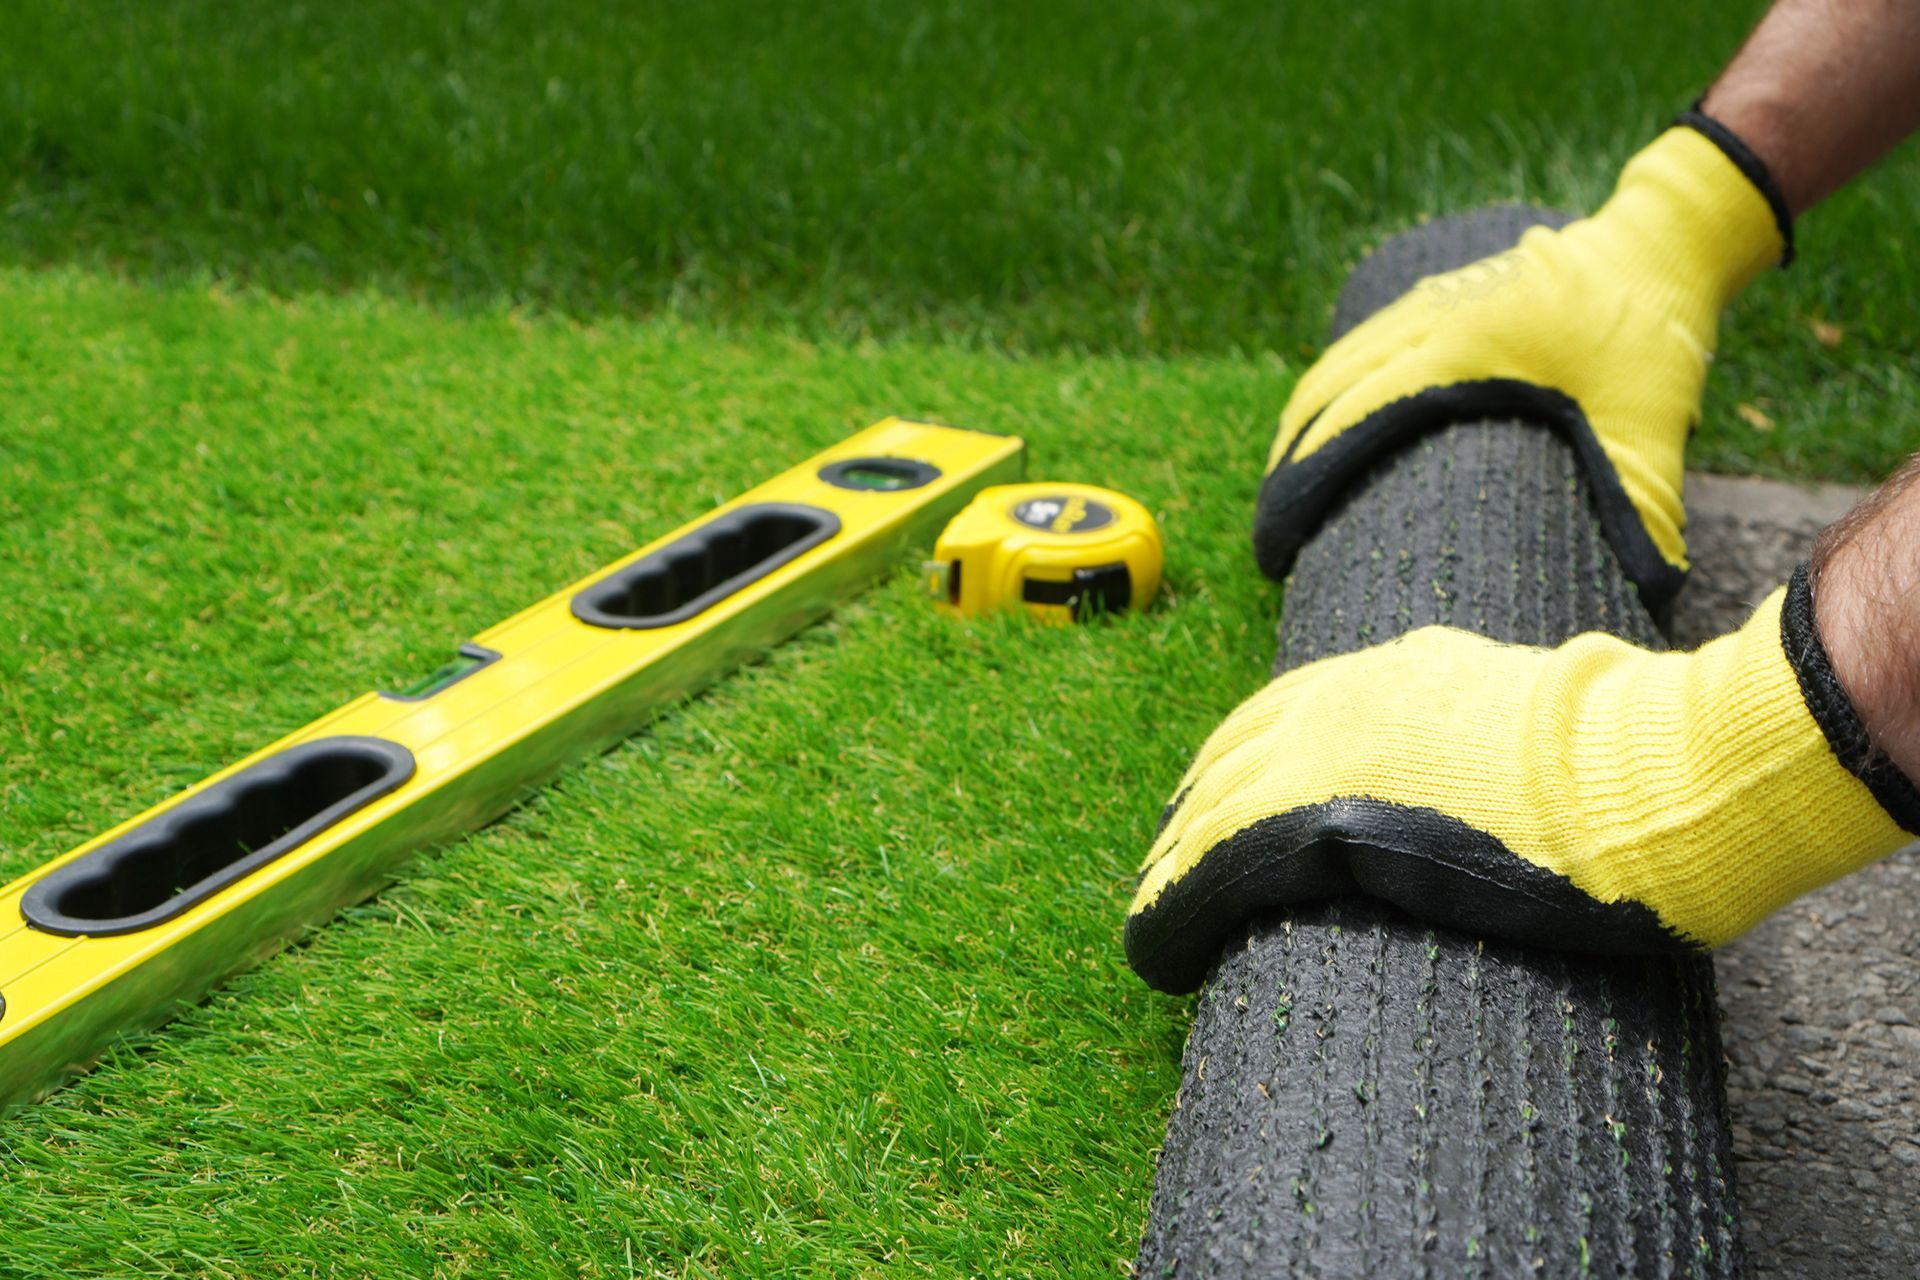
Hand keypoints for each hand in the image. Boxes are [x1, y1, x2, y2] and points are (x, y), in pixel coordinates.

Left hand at [1124, 569, 1913, 993]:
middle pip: (1230, 759)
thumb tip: (1505, 743)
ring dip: (1175, 866)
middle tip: (1170, 864)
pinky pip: (1215, 862)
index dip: (1244, 765)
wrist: (1648, 765)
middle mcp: (1340, 699)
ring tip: (1151, 914)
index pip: (1284, 715)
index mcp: (1393, 673)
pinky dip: (1175, 903)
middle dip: (1196, 814)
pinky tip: (1153, 941)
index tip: (1220, 804)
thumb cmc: (1628, 745)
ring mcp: (1322, 754)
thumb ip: (1485, 713)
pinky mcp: (1315, 820)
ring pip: (1210, 811)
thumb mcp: (1537, 701)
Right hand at [1254, 122, 1787, 608]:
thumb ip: (1642, 508)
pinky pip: (1362, 342)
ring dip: (1303, 421)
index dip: (1310, 476)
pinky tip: (1321, 425)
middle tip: (1272, 530)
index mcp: (1465, 349)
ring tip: (1283, 485)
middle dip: (1290, 459)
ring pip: (1338, 361)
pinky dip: (1331, 385)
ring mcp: (1431, 299)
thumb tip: (1650, 589)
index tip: (1283, 535)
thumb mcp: (1651, 429)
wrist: (1660, 245)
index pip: (1358, 413)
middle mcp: (1433, 316)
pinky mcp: (1438, 295)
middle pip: (1328, 388)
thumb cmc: (1652, 338)